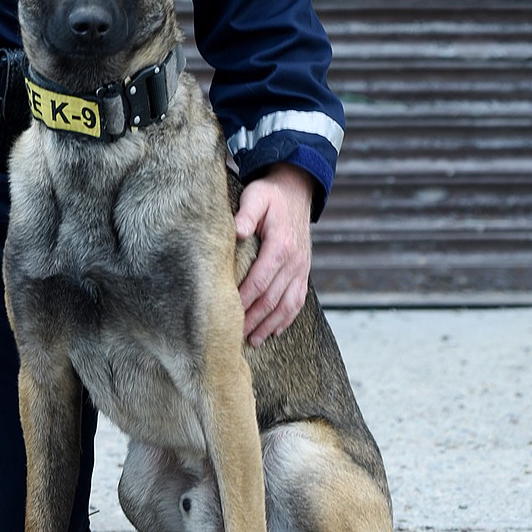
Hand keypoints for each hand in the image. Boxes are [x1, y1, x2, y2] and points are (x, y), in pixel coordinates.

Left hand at [234, 163, 314, 345]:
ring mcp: (302, 269)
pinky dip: (287, 318)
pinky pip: (298, 300)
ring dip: (270, 325)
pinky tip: (275, 331)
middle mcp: (294, 262)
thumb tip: (237, 231)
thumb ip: (246, 213)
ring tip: (253, 340)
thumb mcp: (256, 197)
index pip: (259, 281)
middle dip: (253, 320)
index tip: (227, 314)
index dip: (243, 300)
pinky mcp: (304, 271)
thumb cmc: (271, 195)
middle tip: (235, 337)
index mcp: (280, 246)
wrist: (297, 191)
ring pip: (287, 305)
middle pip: (272, 299)